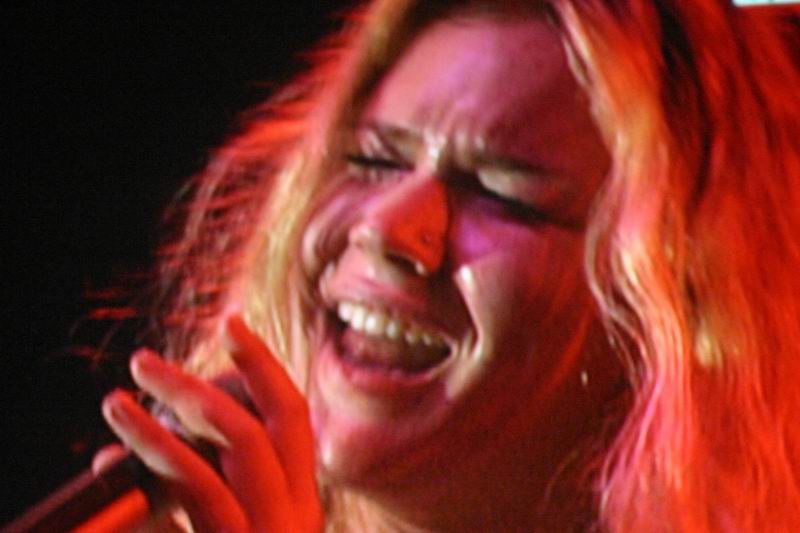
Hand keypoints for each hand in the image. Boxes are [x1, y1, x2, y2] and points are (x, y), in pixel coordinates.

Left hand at [99, 315, 322, 532]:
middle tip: (200, 333)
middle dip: (246, 359)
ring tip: (136, 374)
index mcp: (298, 509)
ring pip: (242, 435)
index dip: (265, 366)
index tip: (233, 324)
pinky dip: (156, 443)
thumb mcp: (202, 529)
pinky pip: (197, 480)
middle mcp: (299, 517)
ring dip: (185, 392)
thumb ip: (168, 494)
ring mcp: (275, 532)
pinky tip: (120, 423)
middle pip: (286, 414)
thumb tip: (111, 459)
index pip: (293, 419)